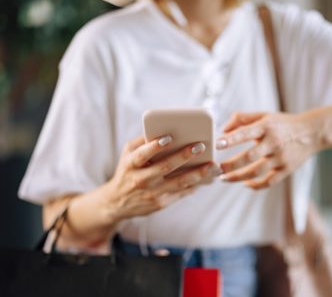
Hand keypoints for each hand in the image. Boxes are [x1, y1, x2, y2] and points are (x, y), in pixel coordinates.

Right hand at [104, 135, 221, 220]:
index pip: (142, 154)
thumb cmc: (127, 171)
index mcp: (131, 164)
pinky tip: (208, 177)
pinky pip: (181, 193)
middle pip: (164, 167)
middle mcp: (140, 180)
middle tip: (201, 146)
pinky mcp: (160, 204)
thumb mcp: (127, 155)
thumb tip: (166, 127)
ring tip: (213, 165)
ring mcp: (151, 193)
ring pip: (178, 183)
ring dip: (198, 174)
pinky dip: (195, 185)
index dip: (154, 146)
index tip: (169, 137)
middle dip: (183, 156)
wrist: (117, 202)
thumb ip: (143, 142)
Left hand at [216, 112, 321, 188]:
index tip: (216, 144)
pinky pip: (269, 181)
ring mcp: (281, 157)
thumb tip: (222, 129)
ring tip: (223, 178)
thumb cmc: (281, 123)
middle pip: (249, 156)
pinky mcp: (287, 169)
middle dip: (230, 164)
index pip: (246, 133)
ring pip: (256, 171)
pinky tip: (244, 183)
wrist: (311, 132)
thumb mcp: (263, 115)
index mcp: (266, 126)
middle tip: (215, 168)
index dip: (231, 139)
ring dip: (238, 177)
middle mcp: (273, 142)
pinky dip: (255, 185)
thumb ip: (241, 118)